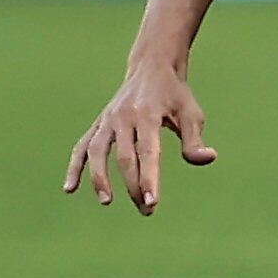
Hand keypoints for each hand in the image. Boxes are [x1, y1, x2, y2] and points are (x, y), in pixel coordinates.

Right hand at [63, 61, 216, 215]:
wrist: (151, 67)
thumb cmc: (175, 94)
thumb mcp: (191, 113)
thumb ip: (194, 139)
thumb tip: (207, 158)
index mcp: (147, 114)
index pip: (147, 152)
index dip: (149, 179)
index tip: (151, 202)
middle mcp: (123, 117)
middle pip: (124, 157)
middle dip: (133, 186)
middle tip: (146, 210)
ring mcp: (107, 120)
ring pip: (96, 152)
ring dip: (99, 178)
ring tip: (107, 201)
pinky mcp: (98, 123)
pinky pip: (82, 147)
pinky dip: (74, 167)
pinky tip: (70, 189)